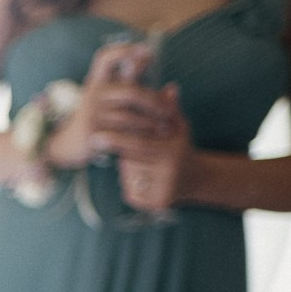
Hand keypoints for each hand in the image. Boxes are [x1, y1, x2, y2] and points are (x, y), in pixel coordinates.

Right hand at [45, 42, 177, 168]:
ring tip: (165, 128)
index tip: (147, 51)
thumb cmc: (96, 118)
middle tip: (169, 111)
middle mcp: (93, 94)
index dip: (124, 50)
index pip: (105, 57)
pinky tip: (151, 137)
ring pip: (129, 116)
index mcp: (96, 81)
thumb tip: (148, 58)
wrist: (70, 144)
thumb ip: (126, 81)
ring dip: (150, 123)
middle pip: (130, 92)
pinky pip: (122, 133)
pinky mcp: (93, 131)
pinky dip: (140, 136)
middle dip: (154, 102)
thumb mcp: (106, 97)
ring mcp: (92, 113)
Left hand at [106, 82, 192, 213]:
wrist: (195, 179)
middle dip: (122, 154)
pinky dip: (131, 185)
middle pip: (130, 162)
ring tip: (143, 166)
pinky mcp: (155, 204)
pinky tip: (145, 180)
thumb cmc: (180, 147)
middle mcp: (169, 173)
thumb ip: (170, 108)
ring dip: (128, 170)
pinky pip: (131, 192)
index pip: (138, 144)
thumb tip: (169, 87)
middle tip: (107, 145)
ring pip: (128, 177)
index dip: (116, 140)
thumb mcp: (178, 126)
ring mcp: (163, 191)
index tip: (95, 136)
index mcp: (173, 151)